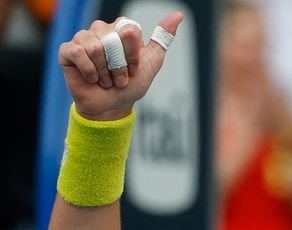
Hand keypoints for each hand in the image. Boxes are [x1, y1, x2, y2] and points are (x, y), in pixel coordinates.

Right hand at [58, 11, 184, 120]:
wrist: (112, 106)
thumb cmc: (131, 85)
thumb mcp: (152, 62)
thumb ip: (162, 38)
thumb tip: (178, 15)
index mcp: (121, 29)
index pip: (129, 31)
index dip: (132, 55)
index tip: (134, 69)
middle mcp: (101, 29)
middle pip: (112, 39)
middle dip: (119, 66)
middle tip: (119, 78)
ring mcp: (83, 38)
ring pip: (95, 47)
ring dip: (104, 71)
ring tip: (106, 79)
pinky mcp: (67, 50)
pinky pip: (77, 52)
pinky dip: (89, 71)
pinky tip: (91, 78)